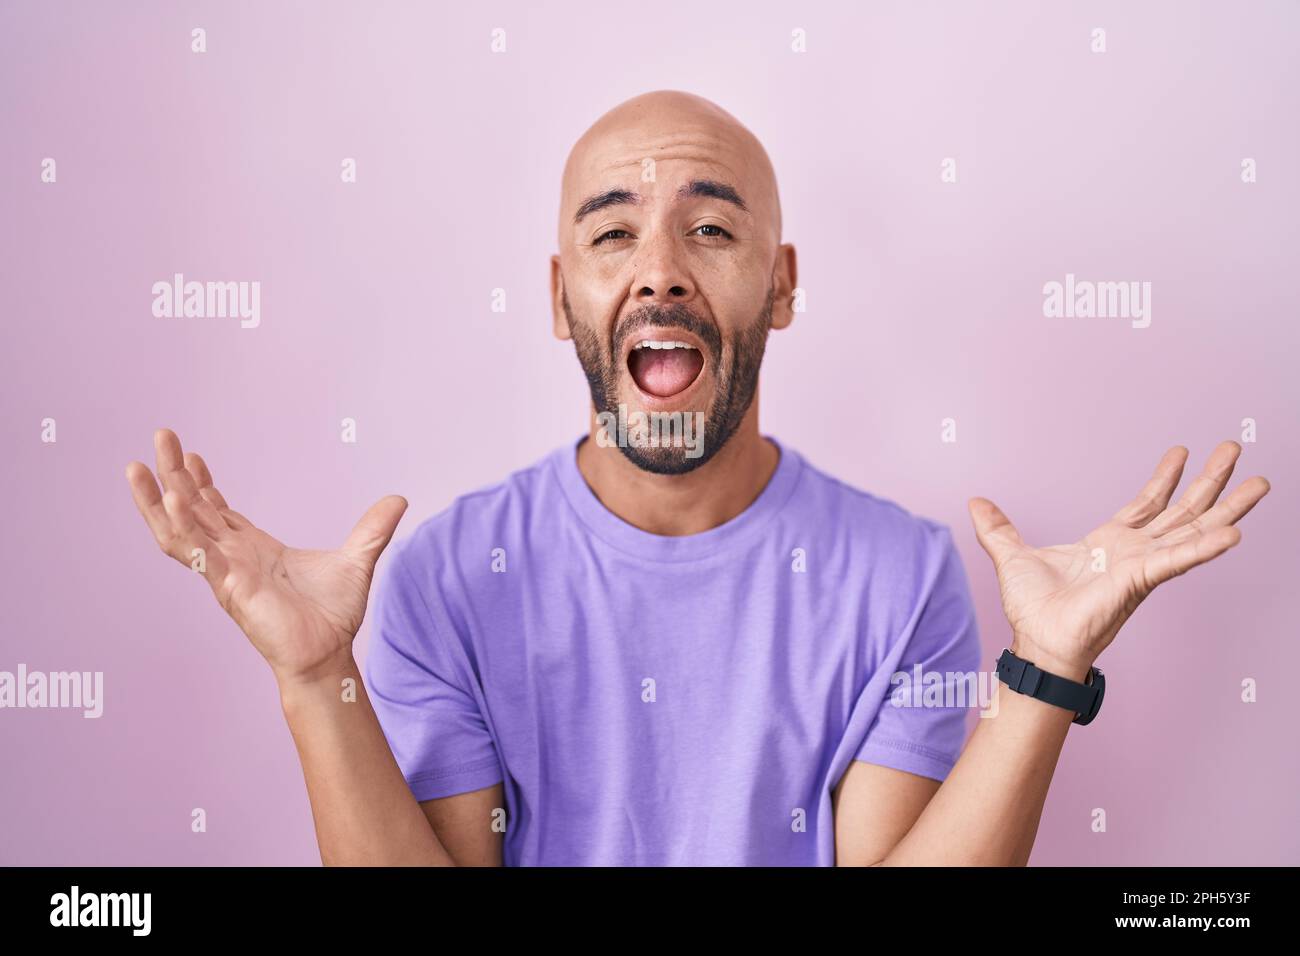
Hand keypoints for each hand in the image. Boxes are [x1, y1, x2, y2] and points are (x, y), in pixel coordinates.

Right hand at [125, 428, 407, 685]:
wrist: (328, 657)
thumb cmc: (333, 617)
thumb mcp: (358, 560)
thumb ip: (374, 529)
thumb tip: (398, 500)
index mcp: (252, 549)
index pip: (217, 509)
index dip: (202, 482)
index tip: (192, 454)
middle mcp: (232, 557)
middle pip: (191, 508)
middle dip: (173, 473)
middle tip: (161, 436)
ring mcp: (226, 572)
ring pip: (180, 530)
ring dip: (158, 498)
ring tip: (138, 466)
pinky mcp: (230, 587)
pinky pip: (198, 554)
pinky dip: (183, 528)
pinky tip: (171, 501)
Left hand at [967, 441, 1269, 680]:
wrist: (1036, 642)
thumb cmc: (1032, 610)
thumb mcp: (1010, 555)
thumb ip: (997, 528)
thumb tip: (975, 502)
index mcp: (1110, 543)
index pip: (1146, 504)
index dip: (1165, 478)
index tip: (1182, 451)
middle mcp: (1134, 552)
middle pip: (1183, 510)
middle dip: (1211, 482)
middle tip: (1235, 450)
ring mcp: (1142, 566)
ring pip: (1194, 530)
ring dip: (1228, 508)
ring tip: (1259, 484)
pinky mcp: (1140, 580)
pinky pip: (1178, 559)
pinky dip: (1205, 547)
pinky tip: (1233, 533)